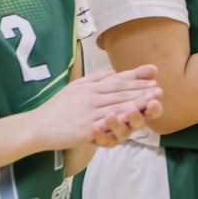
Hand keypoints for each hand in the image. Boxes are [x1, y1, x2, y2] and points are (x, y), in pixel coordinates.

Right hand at [32, 65, 163, 149]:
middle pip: (121, 92)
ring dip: (138, 102)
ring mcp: (89, 112)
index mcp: (90, 87)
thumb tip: (113, 71)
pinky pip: (106, 122)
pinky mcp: (86, 127)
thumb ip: (95, 79)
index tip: (153, 76)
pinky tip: (134, 117)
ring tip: (154, 101)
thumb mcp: (75, 87)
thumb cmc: (57, 108)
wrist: (37, 126)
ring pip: (118, 105)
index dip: (136, 78)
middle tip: (160, 89)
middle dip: (143, 89)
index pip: (117, 80)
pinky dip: (121, 118)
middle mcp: (91, 97)